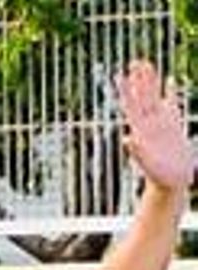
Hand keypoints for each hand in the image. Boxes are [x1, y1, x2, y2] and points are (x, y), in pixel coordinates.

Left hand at [118, 60, 194, 192]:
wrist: (171, 182)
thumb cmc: (159, 177)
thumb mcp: (147, 164)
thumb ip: (137, 152)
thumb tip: (127, 139)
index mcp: (141, 130)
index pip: (131, 106)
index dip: (126, 91)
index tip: (120, 76)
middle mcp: (149, 123)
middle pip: (143, 96)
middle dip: (139, 79)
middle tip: (135, 61)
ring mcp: (161, 122)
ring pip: (155, 96)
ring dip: (151, 81)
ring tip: (147, 64)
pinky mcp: (174, 124)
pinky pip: (173, 103)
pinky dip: (173, 91)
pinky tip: (172, 79)